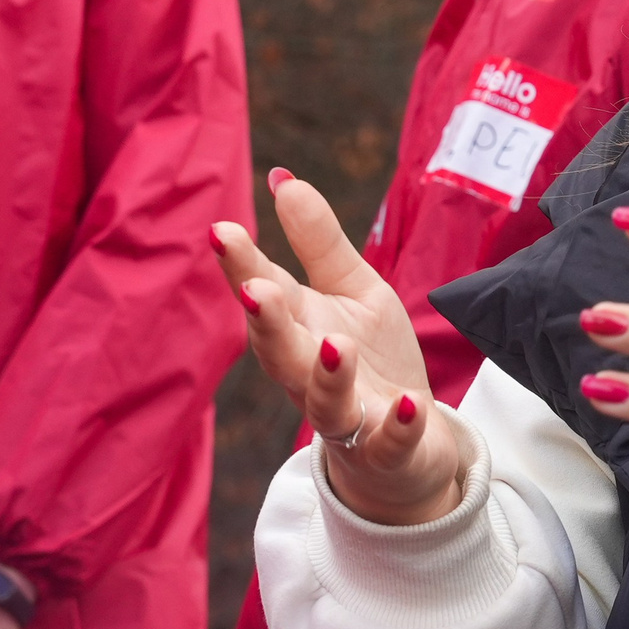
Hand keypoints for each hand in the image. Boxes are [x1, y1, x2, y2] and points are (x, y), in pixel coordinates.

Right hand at [213, 173, 462, 526]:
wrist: (407, 448)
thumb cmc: (370, 361)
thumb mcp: (353, 291)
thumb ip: (318, 242)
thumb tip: (282, 177)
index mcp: (299, 332)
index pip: (266, 295)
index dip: (241, 266)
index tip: (220, 230)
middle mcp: (311, 377)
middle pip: (280, 353)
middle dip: (266, 323)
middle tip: (254, 290)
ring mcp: (348, 418)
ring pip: (324, 403)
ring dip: (326, 376)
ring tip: (333, 344)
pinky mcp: (388, 450)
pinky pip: (388, 442)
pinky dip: (397, 425)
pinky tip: (408, 404)